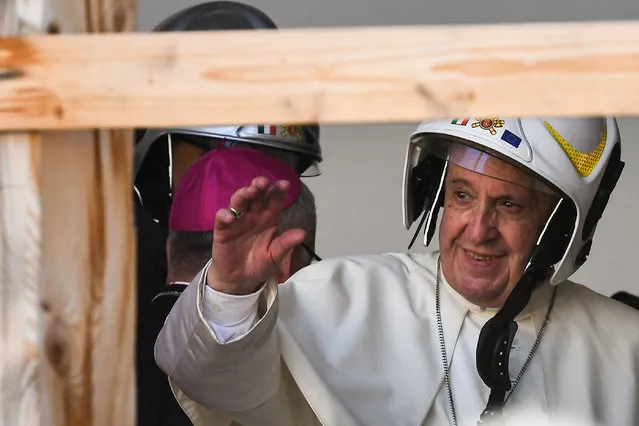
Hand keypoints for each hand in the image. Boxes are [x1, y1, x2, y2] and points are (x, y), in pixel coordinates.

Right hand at [207, 177, 306, 294]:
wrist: (240, 280)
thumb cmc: (259, 263)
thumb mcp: (275, 256)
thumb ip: (286, 244)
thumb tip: (302, 233)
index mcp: (269, 218)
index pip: (274, 200)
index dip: (278, 191)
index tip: (285, 184)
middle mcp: (253, 215)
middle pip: (256, 195)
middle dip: (259, 186)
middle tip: (263, 182)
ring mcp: (238, 221)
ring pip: (239, 202)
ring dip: (243, 194)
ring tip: (250, 192)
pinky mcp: (223, 230)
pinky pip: (222, 220)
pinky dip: (224, 216)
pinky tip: (229, 217)